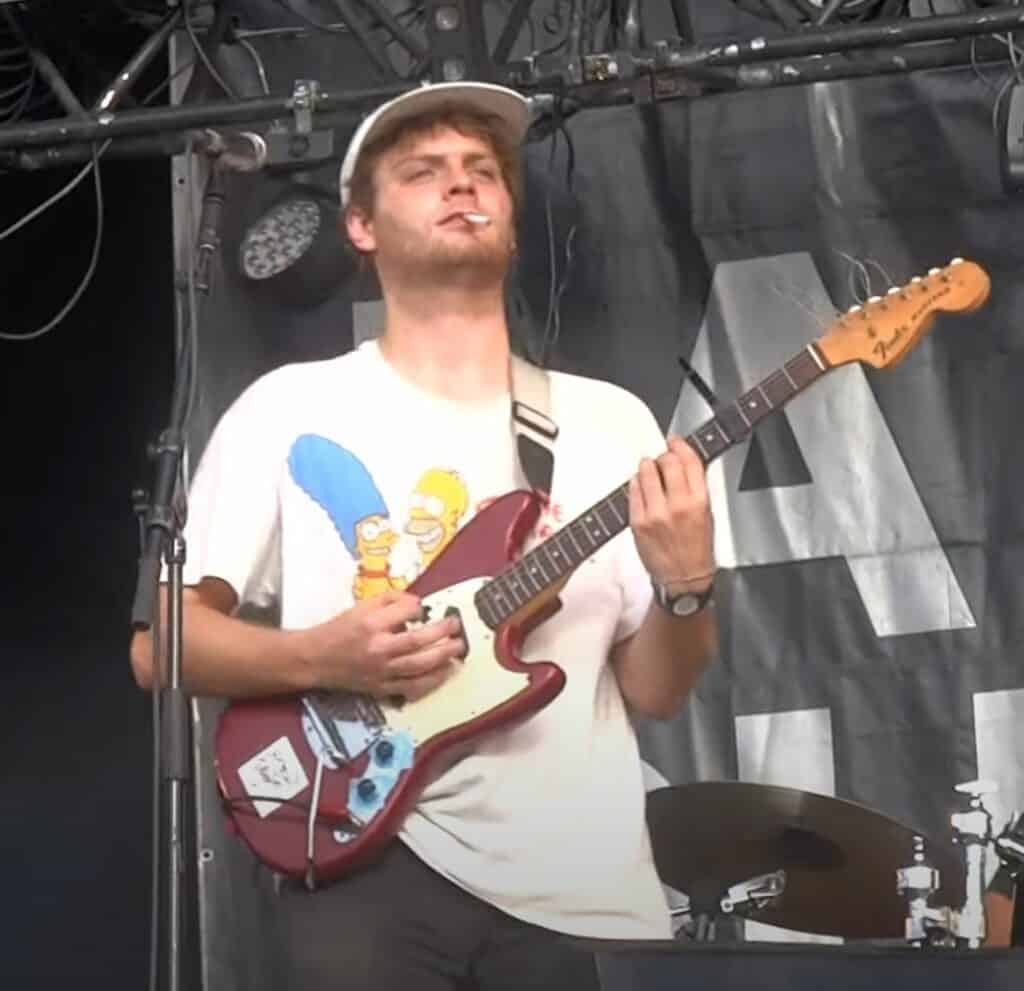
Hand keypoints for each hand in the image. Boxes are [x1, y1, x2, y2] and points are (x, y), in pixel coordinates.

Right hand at [300, 591, 464, 701]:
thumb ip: (390, 600)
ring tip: (458, 648)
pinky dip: (431, 681)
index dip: (419, 607)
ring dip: (443, 657)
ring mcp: (381, 671)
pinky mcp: (382, 688)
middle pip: (419, 641)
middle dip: (443, 633)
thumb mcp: (361, 606)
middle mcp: (378, 648)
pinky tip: (445, 672)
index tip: (421, 608)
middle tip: (457, 626)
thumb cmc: (339, 629)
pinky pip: (412, 687)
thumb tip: (417, 603)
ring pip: (420, 666)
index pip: (407, 611)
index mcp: (372, 624)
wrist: (315, 659)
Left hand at [628, 434, 714, 593]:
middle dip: (663, 457)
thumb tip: (683, 462)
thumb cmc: (696, 549)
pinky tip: (642, 488)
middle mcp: (678, 506)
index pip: (690, 461)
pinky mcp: (638, 522)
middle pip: (667, 462)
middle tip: (662, 461)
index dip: (680, 446)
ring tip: (650, 473)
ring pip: (646, 472)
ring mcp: (655, 513)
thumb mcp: (707, 514)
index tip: (674, 442)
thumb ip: (695, 487)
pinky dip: (636, 484)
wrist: (683, 578)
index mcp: (700, 502)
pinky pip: (633, 490)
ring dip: (647, 467)